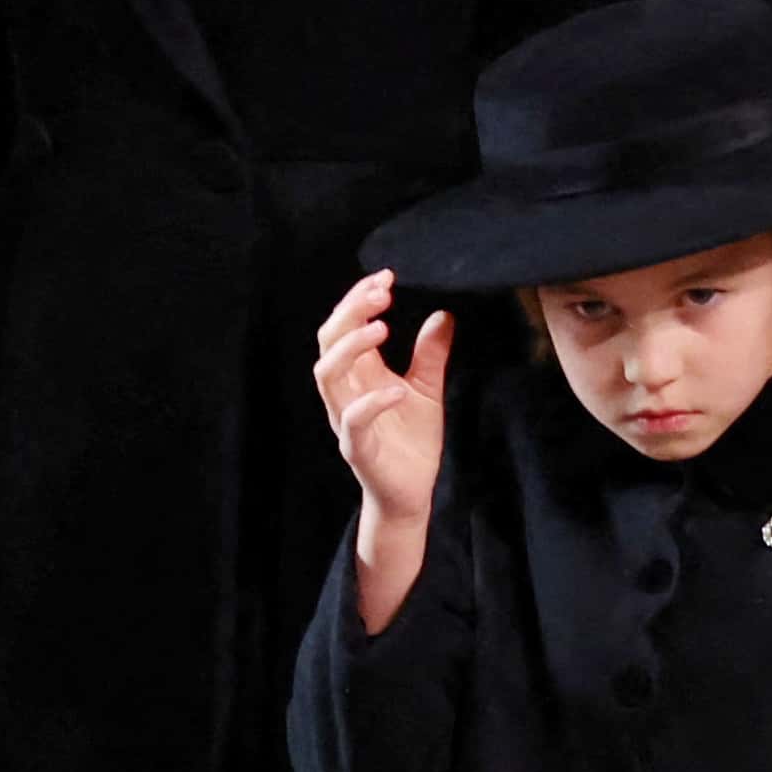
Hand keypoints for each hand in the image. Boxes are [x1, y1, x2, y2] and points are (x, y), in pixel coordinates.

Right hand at [313, 271, 451, 526]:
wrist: (411, 494)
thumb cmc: (412, 441)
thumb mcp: (427, 389)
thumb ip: (431, 353)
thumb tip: (444, 314)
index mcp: (359, 374)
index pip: (344, 326)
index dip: (358, 298)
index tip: (386, 277)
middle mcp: (346, 392)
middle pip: (328, 341)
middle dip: (351, 312)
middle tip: (382, 293)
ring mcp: (347, 420)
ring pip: (327, 376)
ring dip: (351, 347)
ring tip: (382, 328)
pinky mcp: (358, 449)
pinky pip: (354, 422)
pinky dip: (372, 401)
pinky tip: (397, 387)